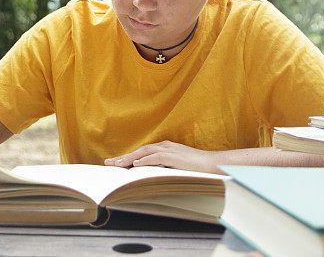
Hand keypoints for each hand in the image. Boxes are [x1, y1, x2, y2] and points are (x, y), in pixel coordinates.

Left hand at [104, 141, 222, 173]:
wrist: (215, 164)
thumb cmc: (198, 169)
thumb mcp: (178, 169)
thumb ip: (165, 170)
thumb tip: (150, 178)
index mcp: (166, 149)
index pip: (143, 153)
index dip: (128, 158)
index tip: (115, 164)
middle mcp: (166, 146)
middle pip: (140, 150)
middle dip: (123, 157)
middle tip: (108, 163)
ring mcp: (170, 150)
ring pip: (145, 152)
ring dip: (129, 158)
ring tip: (116, 164)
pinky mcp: (175, 156)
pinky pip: (157, 157)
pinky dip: (145, 160)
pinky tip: (135, 164)